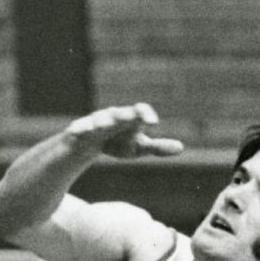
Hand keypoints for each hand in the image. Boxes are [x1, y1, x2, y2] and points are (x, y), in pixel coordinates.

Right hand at [63, 104, 183, 162]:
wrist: (88, 143)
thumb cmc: (117, 142)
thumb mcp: (137, 147)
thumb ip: (157, 147)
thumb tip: (181, 148)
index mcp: (128, 119)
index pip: (139, 112)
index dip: (145, 115)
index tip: (154, 123)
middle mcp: (112, 117)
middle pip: (119, 114)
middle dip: (124, 115)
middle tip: (132, 117)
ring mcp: (94, 122)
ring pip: (98, 120)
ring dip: (101, 122)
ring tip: (104, 126)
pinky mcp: (79, 130)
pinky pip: (78, 129)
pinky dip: (79, 129)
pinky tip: (78, 132)